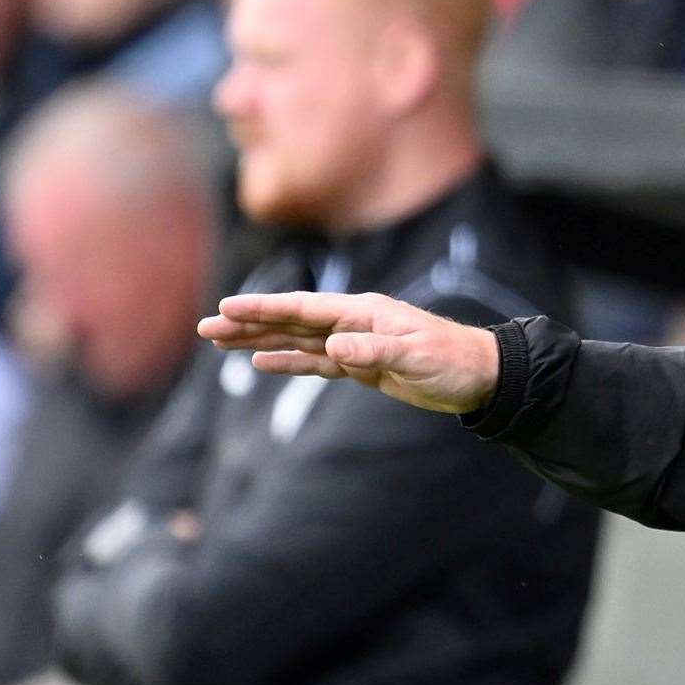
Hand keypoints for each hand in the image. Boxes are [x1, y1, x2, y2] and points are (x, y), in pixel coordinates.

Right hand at [198, 292, 500, 413]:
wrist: (480, 376)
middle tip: (205, 326)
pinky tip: (260, 361)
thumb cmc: (452, 360)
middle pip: (290, 320)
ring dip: (258, 339)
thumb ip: (375, 350)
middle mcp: (353, 322)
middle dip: (247, 322)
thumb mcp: (416, 356)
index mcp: (363, 312)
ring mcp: (354, 342)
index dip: (264, 308)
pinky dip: (287, 361)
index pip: (303, 308)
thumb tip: (333, 346)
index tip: (227, 307)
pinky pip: (314, 362)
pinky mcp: (360, 365)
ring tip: (219, 340)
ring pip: (295, 339)